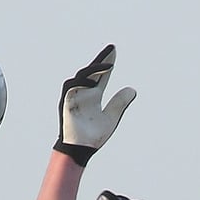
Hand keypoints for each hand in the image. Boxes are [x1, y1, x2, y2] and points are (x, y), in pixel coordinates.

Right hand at [53, 44, 136, 166]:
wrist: (80, 150)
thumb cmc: (93, 136)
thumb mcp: (112, 117)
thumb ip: (120, 103)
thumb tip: (132, 89)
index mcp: (93, 96)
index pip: (100, 75)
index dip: (107, 63)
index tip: (114, 51)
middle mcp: (83, 93)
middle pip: (91, 72)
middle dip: (101, 60)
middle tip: (112, 49)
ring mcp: (74, 97)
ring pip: (80, 77)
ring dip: (93, 70)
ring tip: (108, 66)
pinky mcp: (66, 104)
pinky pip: (70, 89)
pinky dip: (80, 83)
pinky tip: (92, 82)